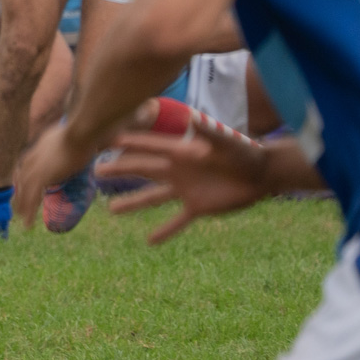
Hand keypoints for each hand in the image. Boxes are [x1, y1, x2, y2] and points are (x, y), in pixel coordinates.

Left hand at [14, 121, 101, 227]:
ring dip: (23, 206)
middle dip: (19, 192)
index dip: (24, 177)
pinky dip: (29, 213)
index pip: (26, 164)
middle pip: (22, 178)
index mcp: (40, 147)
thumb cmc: (84, 130)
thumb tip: (87, 137)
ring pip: (25, 191)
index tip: (22, 186)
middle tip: (17, 206)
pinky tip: (28, 226)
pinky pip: (32, 199)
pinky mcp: (42, 178)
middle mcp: (34, 158)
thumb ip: (73, 139)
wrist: (79, 131)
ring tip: (22, 219)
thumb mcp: (73, 133)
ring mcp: (36, 168)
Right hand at [98, 120, 271, 243]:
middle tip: (96, 170)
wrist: (263, 175)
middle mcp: (178, 171)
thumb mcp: (227, 142)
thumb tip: (193, 118)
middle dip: (120, 169)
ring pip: (153, 198)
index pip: (150, 146)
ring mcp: (185, 190)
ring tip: (112, 210)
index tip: (108, 140)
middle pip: (143, 170)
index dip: (131, 142)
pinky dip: (165, 231)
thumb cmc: (245, 153)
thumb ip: (209, 133)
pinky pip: (177, 221)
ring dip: (133, 203)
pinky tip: (149, 241)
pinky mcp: (198, 207)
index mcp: (182, 152)